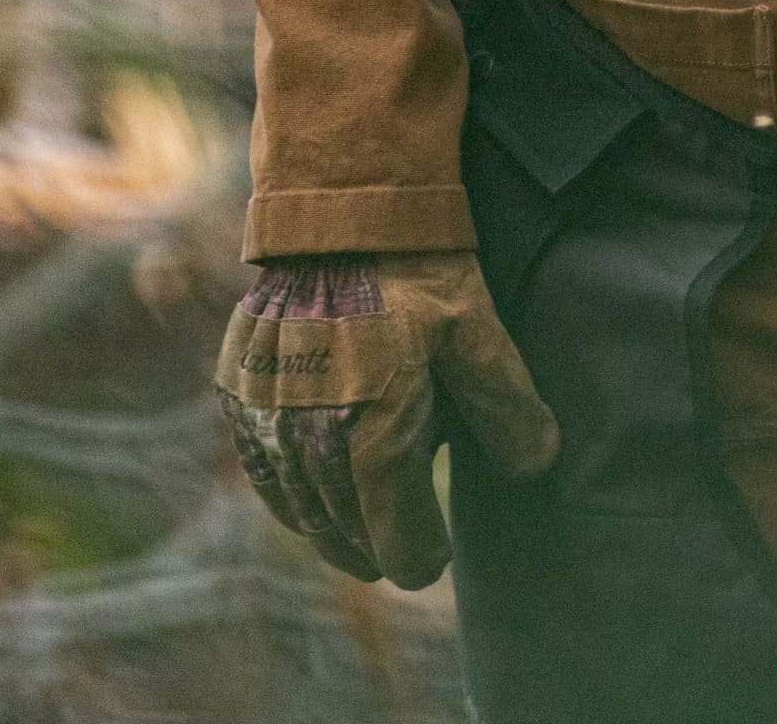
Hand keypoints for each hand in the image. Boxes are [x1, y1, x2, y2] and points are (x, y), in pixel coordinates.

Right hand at [214, 250, 559, 588]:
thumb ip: (508, 408)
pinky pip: (261, 466)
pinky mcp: (240, 392)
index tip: (430, 562)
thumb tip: (536, 466)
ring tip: (357, 544)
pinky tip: (307, 503)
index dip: (416, 555)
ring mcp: (268, 415)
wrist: (339, 214)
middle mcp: (312, 435)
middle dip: (374, 547)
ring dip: (329, 530)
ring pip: (298, 503)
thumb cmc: (418, 274)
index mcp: (374, 430)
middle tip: (397, 558)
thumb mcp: (479, 334)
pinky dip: (287, 495)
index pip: (393, 530)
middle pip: (344, 523)